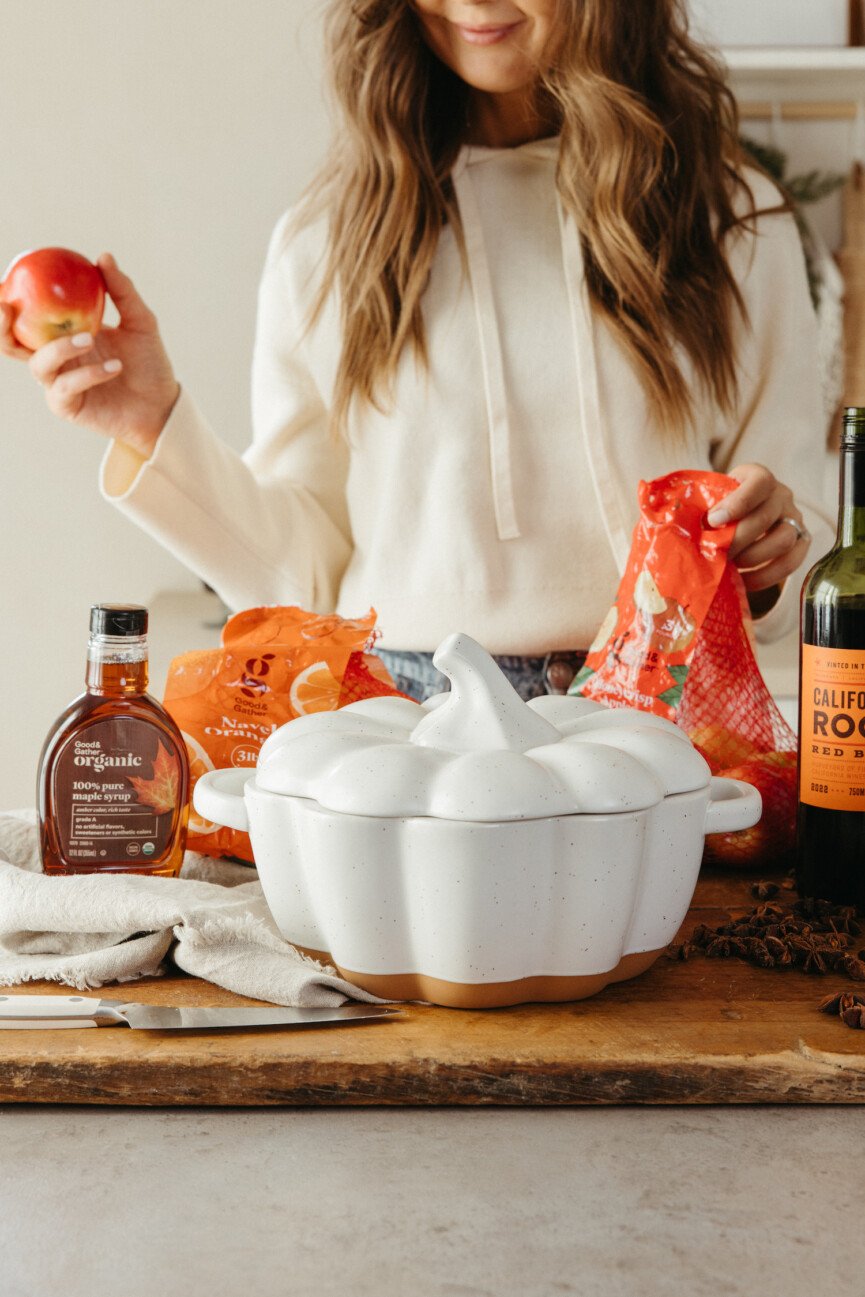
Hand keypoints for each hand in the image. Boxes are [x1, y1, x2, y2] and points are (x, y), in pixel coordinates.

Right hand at [0, 253, 178, 458]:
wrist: (162, 404)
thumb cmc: (149, 363)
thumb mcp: (140, 321)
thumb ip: (121, 291)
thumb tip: (103, 256)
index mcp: (63, 334)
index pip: (26, 316)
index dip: (6, 303)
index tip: (3, 282)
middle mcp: (55, 358)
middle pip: (11, 343)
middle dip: (1, 328)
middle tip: (7, 308)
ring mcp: (58, 383)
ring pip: (38, 364)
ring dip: (60, 347)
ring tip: (90, 338)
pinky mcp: (68, 406)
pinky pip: (65, 386)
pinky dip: (88, 374)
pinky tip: (115, 366)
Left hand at [706, 462, 810, 592]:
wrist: (733, 520)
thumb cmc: (715, 508)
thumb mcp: (707, 499)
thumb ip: (697, 507)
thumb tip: (675, 526)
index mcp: (757, 476)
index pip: (759, 483)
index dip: (738, 503)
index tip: (713, 520)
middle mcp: (781, 494)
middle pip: (767, 516)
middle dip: (738, 539)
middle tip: (716, 553)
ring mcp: (794, 518)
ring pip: (783, 539)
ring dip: (753, 557)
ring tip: (730, 565)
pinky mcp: (800, 543)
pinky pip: (790, 562)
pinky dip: (766, 576)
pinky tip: (744, 580)